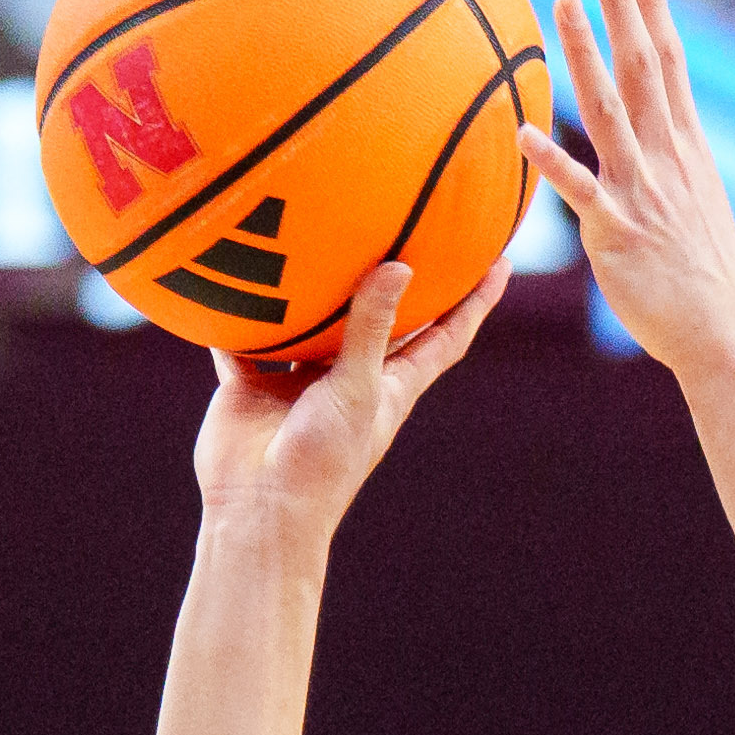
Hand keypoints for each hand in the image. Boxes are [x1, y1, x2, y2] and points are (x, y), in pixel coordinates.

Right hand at [191, 257, 510, 527]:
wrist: (258, 509)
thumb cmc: (322, 462)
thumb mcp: (357, 390)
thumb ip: (371, 328)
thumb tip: (399, 265)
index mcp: (391, 386)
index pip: (445, 337)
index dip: (475, 302)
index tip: (502, 260)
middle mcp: (349, 379)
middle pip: (381, 320)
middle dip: (397, 280)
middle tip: (412, 226)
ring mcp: (300, 382)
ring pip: (312, 324)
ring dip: (315, 290)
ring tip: (322, 235)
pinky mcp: (254, 386)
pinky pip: (246, 342)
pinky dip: (238, 318)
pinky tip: (232, 277)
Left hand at [521, 0, 734, 383]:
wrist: (723, 329)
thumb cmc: (703, 277)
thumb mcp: (693, 205)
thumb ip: (667, 167)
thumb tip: (653, 143)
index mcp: (685, 146)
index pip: (669, 58)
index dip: (653, 3)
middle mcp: (667, 156)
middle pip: (643, 63)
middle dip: (622, 3)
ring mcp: (642, 190)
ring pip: (609, 107)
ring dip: (585, 52)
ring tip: (561, 1)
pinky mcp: (615, 231)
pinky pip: (579, 190)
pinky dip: (552, 160)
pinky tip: (524, 130)